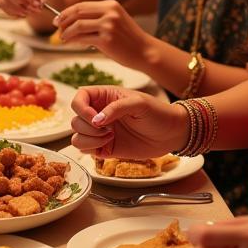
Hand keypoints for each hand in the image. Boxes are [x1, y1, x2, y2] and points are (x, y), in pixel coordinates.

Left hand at [56, 0, 149, 68]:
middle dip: (63, 20)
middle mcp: (109, 12)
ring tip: (62, 38)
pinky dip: (73, 41)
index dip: (66, 12)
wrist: (145, 52)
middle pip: (77, 12)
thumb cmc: (128, 39)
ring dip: (66, 32)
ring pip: (78, 25)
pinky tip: (70, 43)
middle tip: (57, 28)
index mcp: (110, 5)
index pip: (82, 5)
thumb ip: (96, 18)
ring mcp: (108, 25)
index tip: (58, 19)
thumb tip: (71, 22)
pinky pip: (83, 38)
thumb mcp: (115, 21)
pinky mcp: (106, 39)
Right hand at [70, 86, 187, 158]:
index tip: (94, 118)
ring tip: (109, 138)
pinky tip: (109, 145)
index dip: (80, 108)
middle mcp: (98, 114)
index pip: (79, 98)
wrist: (172, 134)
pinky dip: (92, 149)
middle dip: (88, 127)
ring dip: (89, 139)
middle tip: (108, 130)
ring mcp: (100, 132)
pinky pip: (85, 150)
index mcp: (104, 97)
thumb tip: (96, 120)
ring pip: (76, 136)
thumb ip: (116, 109)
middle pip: (75, 120)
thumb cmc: (158, 113)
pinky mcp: (104, 148)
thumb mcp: (139, 103)